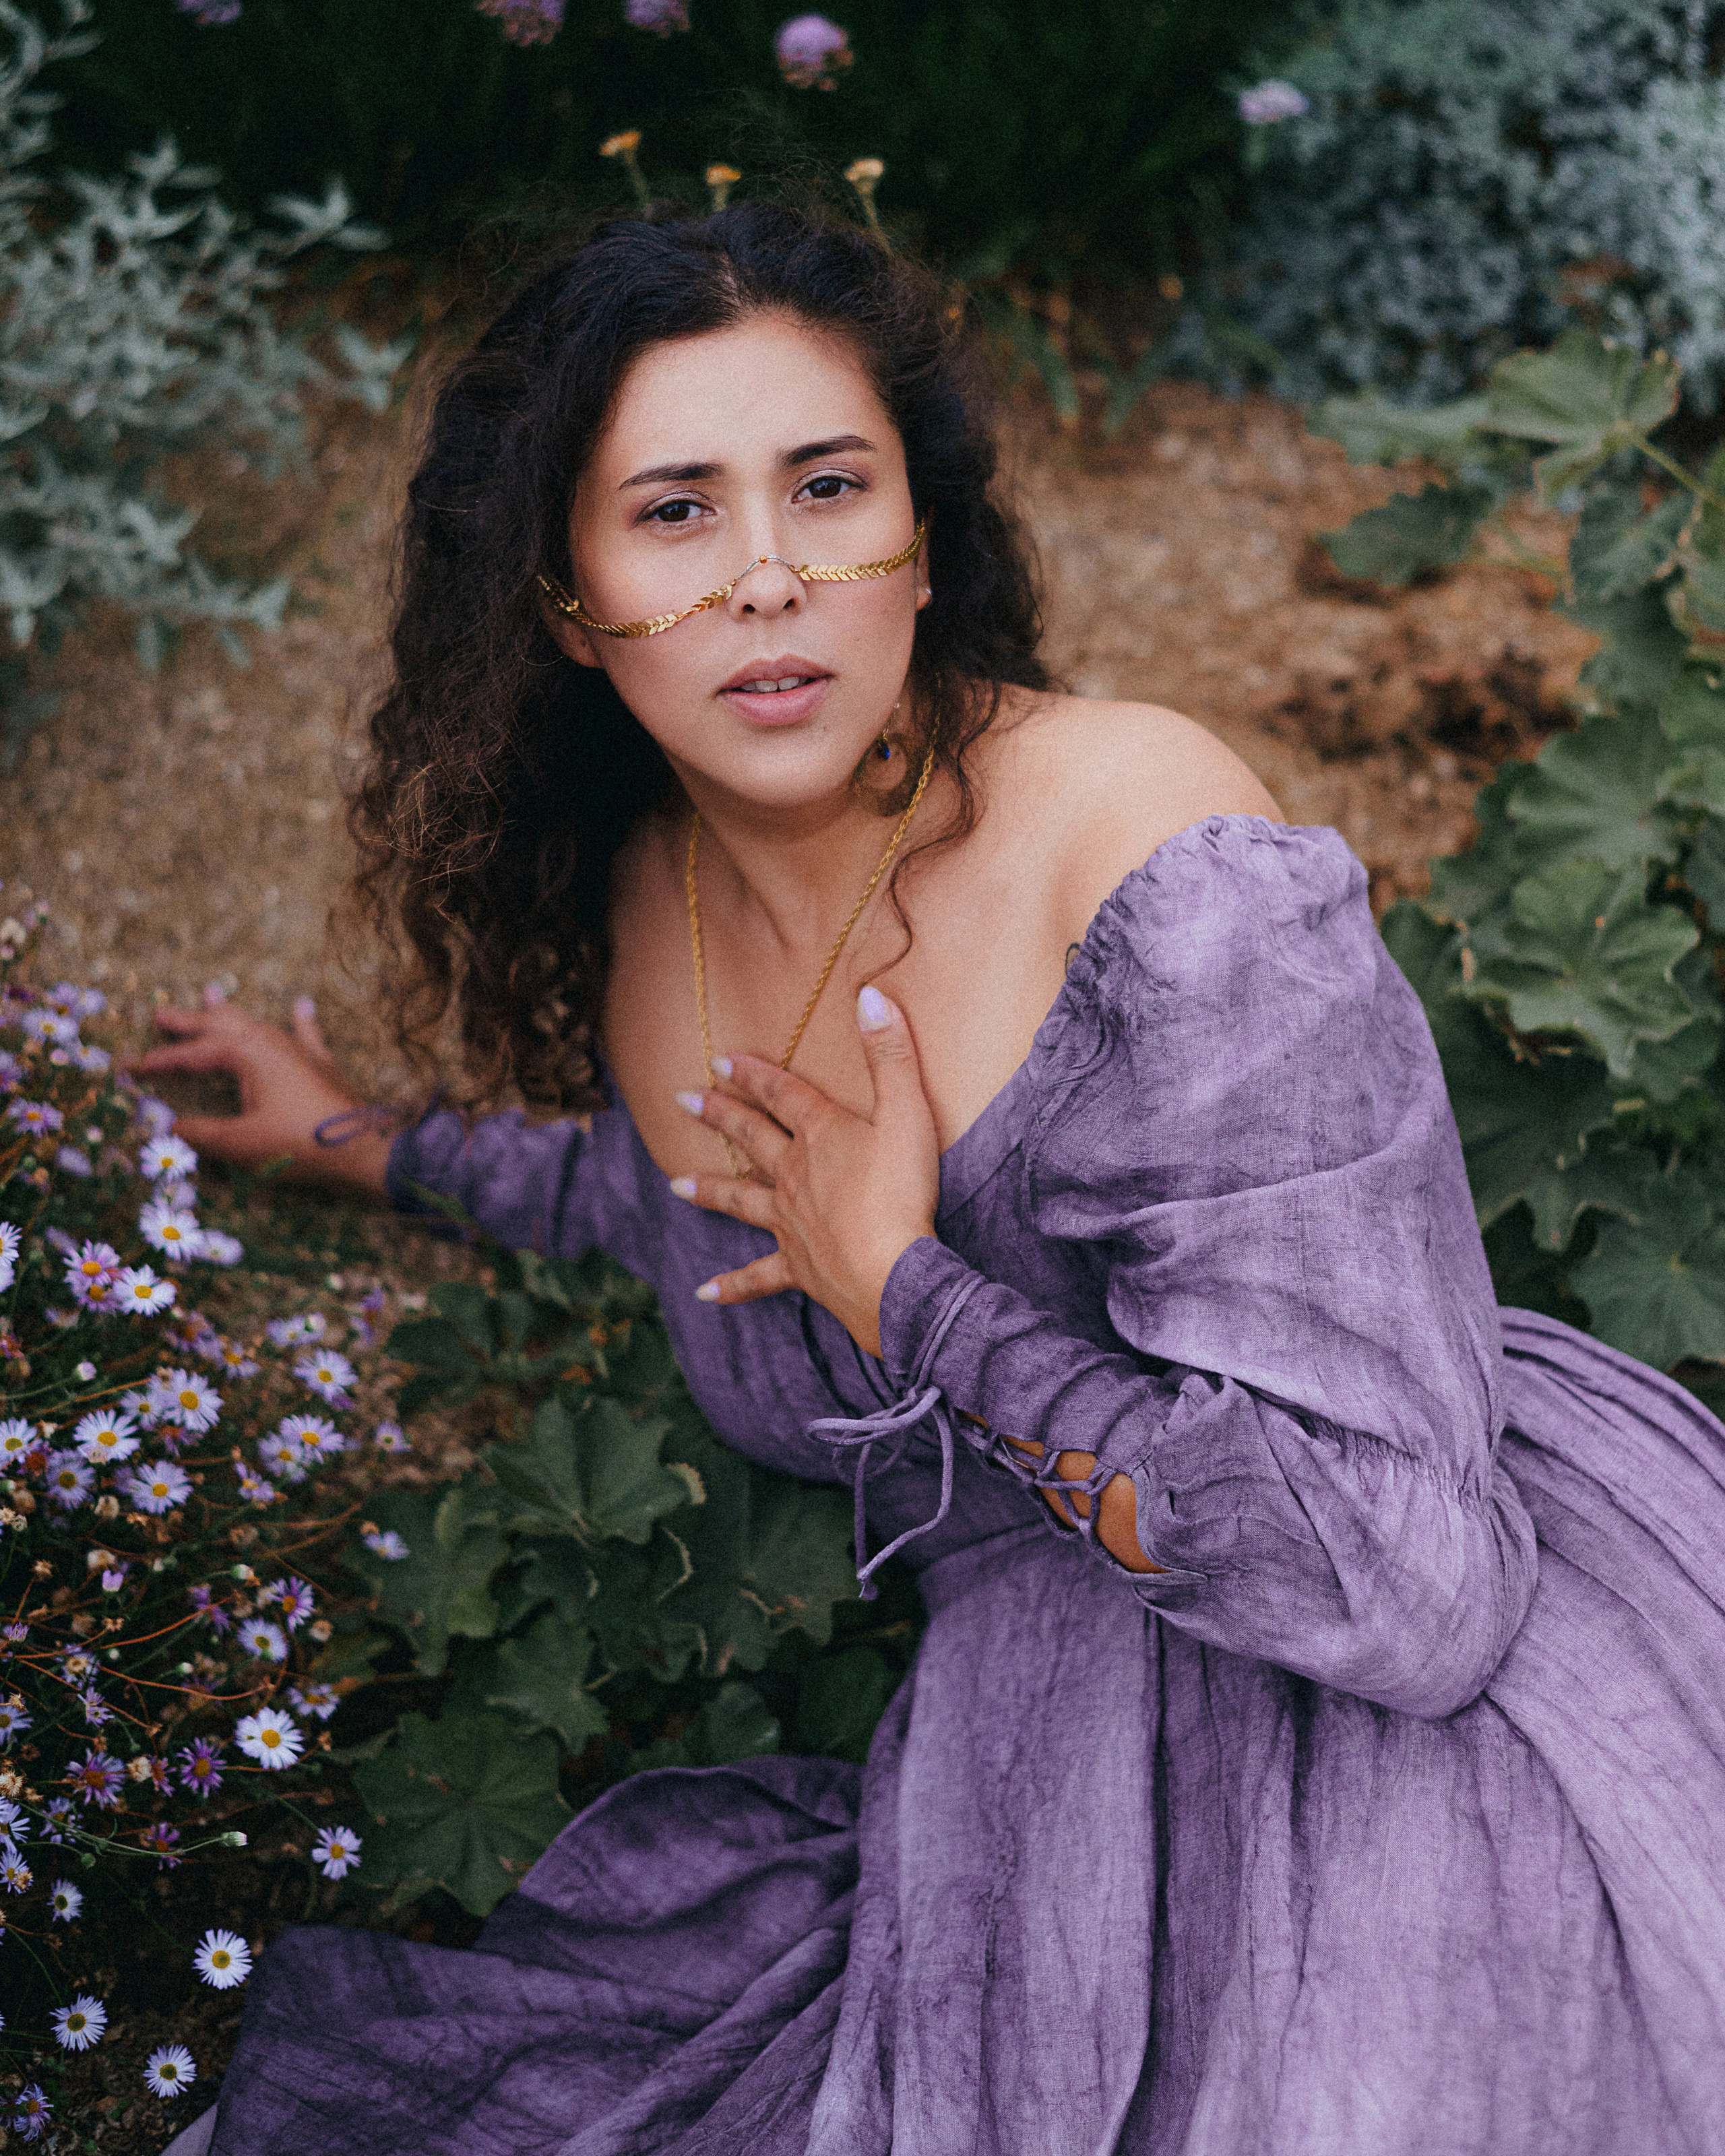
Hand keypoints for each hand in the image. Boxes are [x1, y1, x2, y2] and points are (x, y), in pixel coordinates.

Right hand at [128, 992, 391, 1195]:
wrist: (363, 1150)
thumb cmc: (299, 1144)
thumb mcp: (240, 1144)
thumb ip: (199, 1133)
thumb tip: (165, 1127)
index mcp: (248, 1054)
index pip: (194, 1054)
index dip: (161, 1061)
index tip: (131, 1069)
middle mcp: (273, 1043)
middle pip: (223, 1026)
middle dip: (190, 1021)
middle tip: (161, 1014)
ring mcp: (300, 1051)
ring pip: (257, 1024)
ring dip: (231, 1013)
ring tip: (213, 993)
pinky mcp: (322, 1066)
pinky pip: (307, 1035)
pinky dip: (302, 1021)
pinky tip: (303, 1004)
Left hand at [669, 985, 939, 1356]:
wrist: (892, 1272)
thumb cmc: (903, 1192)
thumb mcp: (908, 1111)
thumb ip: (891, 1053)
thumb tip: (871, 995)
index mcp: (821, 1135)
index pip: (782, 1094)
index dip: (753, 1073)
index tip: (721, 1059)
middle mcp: (795, 1175)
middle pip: (752, 1138)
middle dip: (719, 1115)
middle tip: (682, 1099)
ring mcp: (790, 1223)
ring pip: (741, 1201)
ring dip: (709, 1191)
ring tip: (675, 1184)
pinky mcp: (798, 1267)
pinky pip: (758, 1277)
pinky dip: (733, 1286)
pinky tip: (705, 1292)